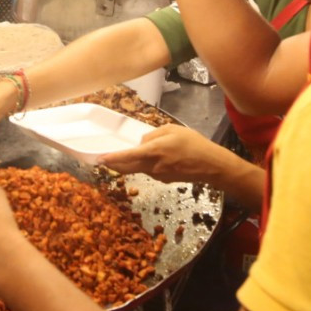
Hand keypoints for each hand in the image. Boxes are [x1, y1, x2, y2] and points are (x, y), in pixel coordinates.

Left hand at [97, 124, 231, 184]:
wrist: (211, 165)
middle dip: (114, 164)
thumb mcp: (172, 130)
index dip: (112, 158)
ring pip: (139, 168)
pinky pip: (150, 171)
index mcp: (154, 151)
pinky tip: (158, 158)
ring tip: (134, 153)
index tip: (100, 159)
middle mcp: (153, 166)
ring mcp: (158, 175)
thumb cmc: (193, 144)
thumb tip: (141, 142)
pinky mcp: (164, 180)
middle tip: (103, 160)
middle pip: (127, 167)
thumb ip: (153, 135)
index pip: (127, 156)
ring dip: (132, 163)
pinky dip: (146, 165)